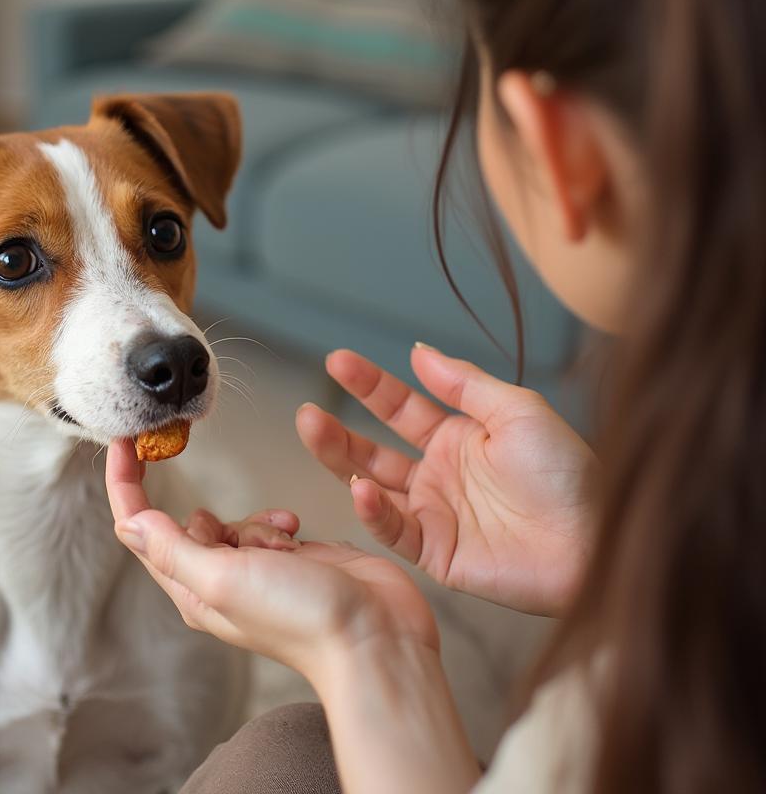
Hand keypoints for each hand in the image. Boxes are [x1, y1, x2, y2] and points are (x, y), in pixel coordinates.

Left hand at [105, 439, 437, 686]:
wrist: (375, 638)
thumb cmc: (301, 617)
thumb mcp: (223, 579)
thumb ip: (172, 549)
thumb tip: (127, 523)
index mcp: (191, 590)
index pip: (139, 528)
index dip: (125, 482)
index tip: (124, 439)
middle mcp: (217, 582)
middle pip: (190, 523)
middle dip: (216, 518)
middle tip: (247, 543)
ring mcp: (254, 571)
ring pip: (233, 519)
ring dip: (256, 522)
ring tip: (284, 548)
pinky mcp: (288, 559)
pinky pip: (267, 522)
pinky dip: (279, 522)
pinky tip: (298, 534)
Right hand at [297, 345, 596, 615]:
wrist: (597, 541)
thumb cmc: (567, 474)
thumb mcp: (517, 411)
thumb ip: (464, 384)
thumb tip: (417, 350)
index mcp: (459, 437)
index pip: (399, 407)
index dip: (368, 384)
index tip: (337, 360)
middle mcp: (439, 475)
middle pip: (374, 449)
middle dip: (339, 431)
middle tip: (308, 411)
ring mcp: (435, 515)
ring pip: (373, 487)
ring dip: (341, 462)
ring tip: (315, 433)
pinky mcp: (438, 554)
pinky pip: (395, 531)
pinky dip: (373, 511)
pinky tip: (360, 488)